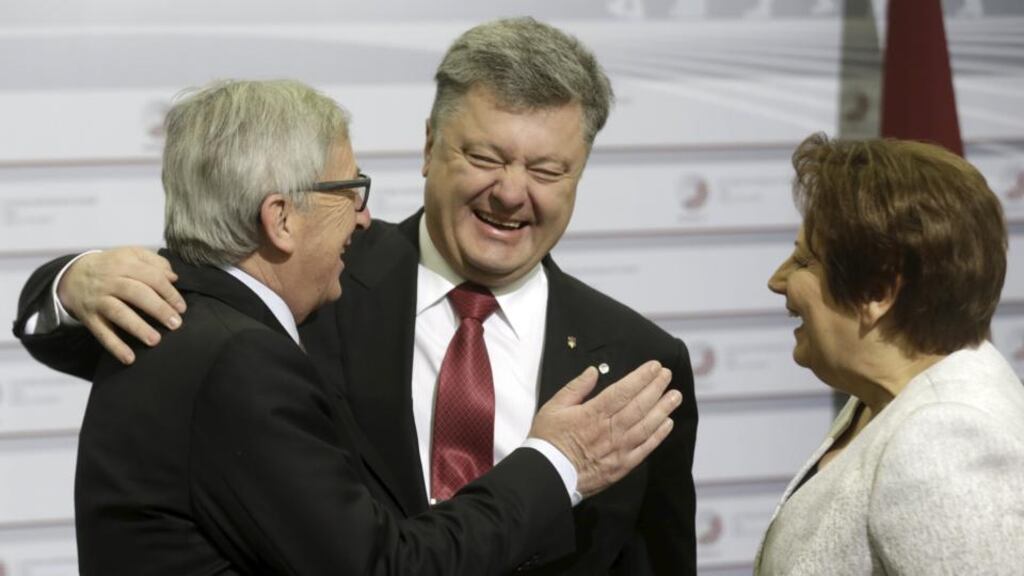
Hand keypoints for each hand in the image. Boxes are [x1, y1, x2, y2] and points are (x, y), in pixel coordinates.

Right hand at [57, 247, 185, 364]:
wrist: (73, 275)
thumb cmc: (112, 266)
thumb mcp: (132, 255)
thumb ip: (155, 262)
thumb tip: (173, 277)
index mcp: (124, 263)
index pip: (151, 276)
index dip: (168, 292)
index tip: (181, 308)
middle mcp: (110, 281)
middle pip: (136, 293)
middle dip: (158, 309)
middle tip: (176, 324)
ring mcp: (98, 300)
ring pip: (118, 313)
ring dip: (138, 327)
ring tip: (155, 340)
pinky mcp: (89, 317)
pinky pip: (101, 333)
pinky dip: (115, 346)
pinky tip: (129, 358)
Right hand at [528, 360, 681, 497]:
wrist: (548, 476)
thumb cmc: (548, 441)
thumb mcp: (553, 407)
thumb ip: (575, 388)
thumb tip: (593, 371)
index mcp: (593, 413)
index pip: (623, 391)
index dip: (641, 377)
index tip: (654, 367)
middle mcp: (609, 430)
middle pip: (639, 405)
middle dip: (655, 388)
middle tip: (667, 375)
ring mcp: (618, 449)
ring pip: (646, 426)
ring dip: (663, 409)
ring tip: (675, 396)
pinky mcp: (621, 466)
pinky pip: (645, 448)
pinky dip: (658, 436)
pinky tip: (667, 424)